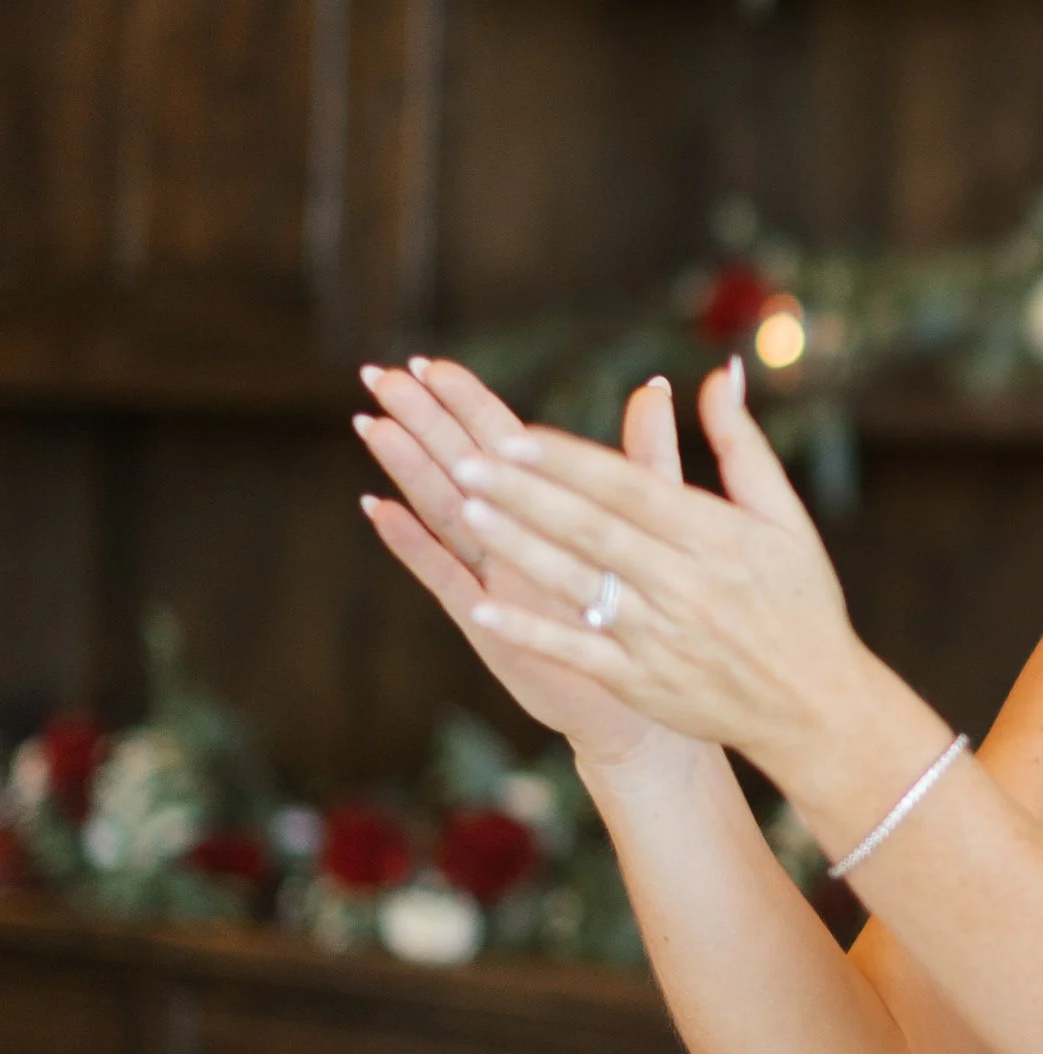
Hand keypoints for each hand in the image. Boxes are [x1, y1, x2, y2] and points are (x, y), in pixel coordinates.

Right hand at [354, 356, 688, 769]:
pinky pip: (444, 574)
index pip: (500, 438)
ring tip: (372, 426)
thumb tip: (659, 385)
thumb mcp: (656, 521)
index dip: (465, 400)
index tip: (427, 361)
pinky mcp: (487, 619)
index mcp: (549, 505)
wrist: (645, 693)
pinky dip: (411, 542)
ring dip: (407, 468)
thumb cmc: (651, 605)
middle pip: (458, 464)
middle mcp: (513, 535)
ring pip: (443, 509)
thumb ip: (648, 454)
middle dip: (419, 419)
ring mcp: (494, 575)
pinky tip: (379, 510)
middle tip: (376, 376)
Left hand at [426, 362, 866, 794]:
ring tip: (465, 511)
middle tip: (465, 459)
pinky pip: (577, 652)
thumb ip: (743, 444)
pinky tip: (482, 608)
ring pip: (576, 584)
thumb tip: (720, 373)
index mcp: (717, 537)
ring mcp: (659, 637)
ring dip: (517, 547)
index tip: (516, 433)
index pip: (630, 488)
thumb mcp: (787, 516)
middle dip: (524, 493)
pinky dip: (531, 632)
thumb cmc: (801, 600)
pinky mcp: (642, 682)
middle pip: (591, 530)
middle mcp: (685, 584)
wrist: (816, 706)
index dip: (571, 460)